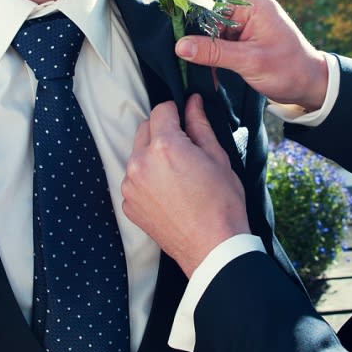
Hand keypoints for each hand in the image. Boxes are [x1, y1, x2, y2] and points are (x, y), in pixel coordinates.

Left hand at [122, 95, 249, 276]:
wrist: (213, 248)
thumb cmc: (221, 204)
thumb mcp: (217, 157)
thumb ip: (200, 125)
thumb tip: (193, 103)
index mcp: (164, 146)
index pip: (161, 110)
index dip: (176, 112)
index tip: (185, 120)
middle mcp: (141, 163)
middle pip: (145, 129)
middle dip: (163, 132)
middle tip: (186, 150)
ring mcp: (131, 186)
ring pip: (138, 155)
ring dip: (153, 156)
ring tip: (179, 176)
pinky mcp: (129, 204)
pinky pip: (135, 180)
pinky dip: (148, 180)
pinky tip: (170, 193)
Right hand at [175, 0, 328, 111]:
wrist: (309, 84)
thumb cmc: (288, 70)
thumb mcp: (249, 61)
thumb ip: (214, 52)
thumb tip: (180, 46)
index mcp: (253, 2)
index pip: (212, 8)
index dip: (194, 27)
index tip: (179, 46)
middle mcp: (249, 4)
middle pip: (210, 19)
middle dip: (201, 42)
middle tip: (189, 63)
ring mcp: (247, 19)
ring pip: (213, 32)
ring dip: (207, 52)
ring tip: (203, 71)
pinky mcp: (245, 33)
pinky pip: (221, 40)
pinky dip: (215, 56)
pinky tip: (211, 71)